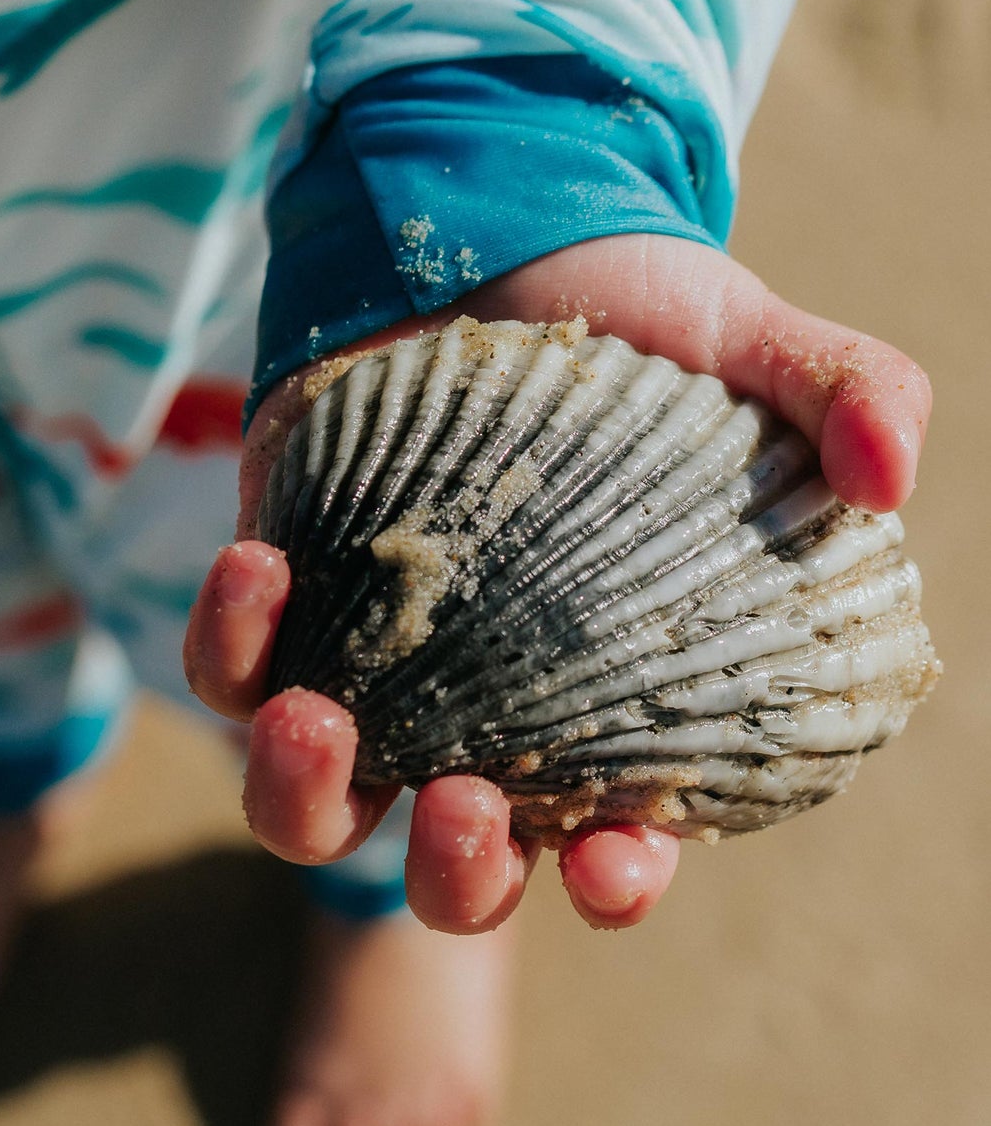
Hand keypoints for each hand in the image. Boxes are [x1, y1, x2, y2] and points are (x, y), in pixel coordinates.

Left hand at [185, 234, 930, 932]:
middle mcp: (473, 716)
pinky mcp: (280, 610)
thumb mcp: (747, 341)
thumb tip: (895, 472)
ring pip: (312, 810)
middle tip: (460, 806)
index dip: (616, 881)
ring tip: (312, 722)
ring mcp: (369, 672)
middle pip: (451, 868)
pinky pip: (231, 671)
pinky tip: (254, 568)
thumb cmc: (629, 320)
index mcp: (596, 704)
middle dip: (451, 876)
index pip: (608, 841)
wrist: (485, 244)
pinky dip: (229, 643)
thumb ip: (840, 395)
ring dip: (301, 797)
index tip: (615, 864)